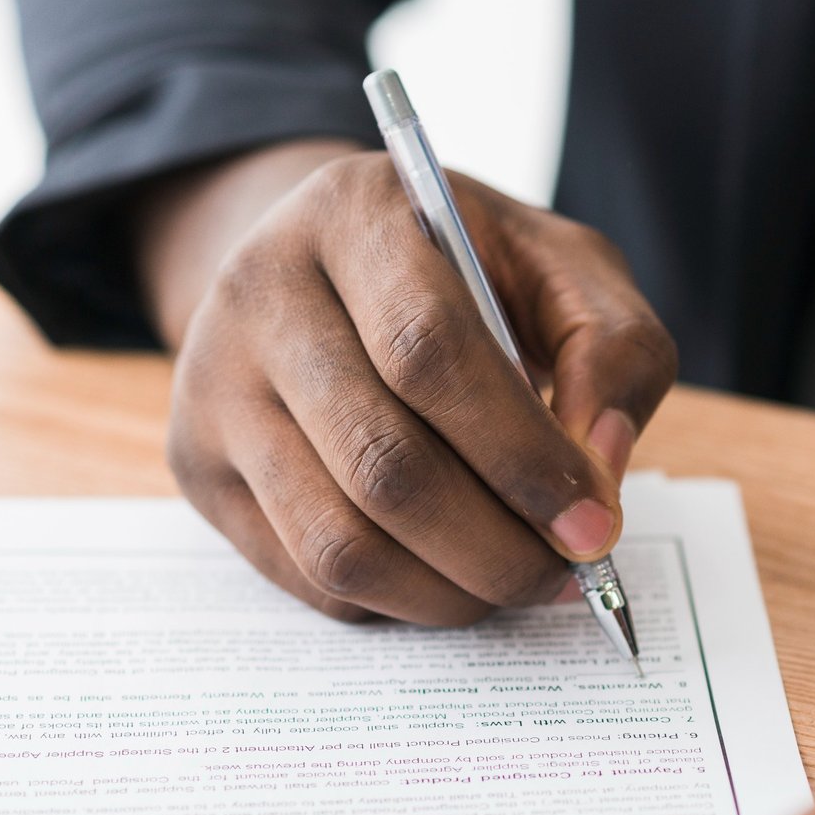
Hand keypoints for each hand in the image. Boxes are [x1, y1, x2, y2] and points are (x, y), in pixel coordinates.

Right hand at [136, 139, 675, 622]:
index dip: (520, 454)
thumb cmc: (473, 270)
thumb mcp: (566, 268)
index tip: (593, 520)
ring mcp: (214, 385)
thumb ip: (616, 350)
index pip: (427, 349)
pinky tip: (450, 571)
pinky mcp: (199, 466)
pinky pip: (306, 575)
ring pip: (337, 540)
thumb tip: (600, 469)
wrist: (333, 262)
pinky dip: (399, 599)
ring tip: (518, 581)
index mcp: (356, 215)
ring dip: (450, 591)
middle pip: (381, 464)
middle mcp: (260, 291)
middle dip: (497, 546)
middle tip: (567, 570)